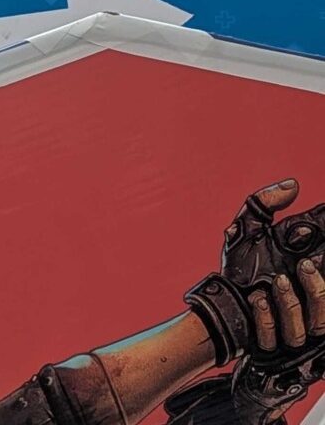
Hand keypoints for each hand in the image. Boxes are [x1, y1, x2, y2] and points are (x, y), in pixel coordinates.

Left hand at [227, 181, 324, 358]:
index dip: (324, 266)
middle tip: (305, 264)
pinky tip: (256, 300)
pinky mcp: (273, 344)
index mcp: (309, 279)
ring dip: (294, 303)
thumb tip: (293, 185)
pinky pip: (276, 338)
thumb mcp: (246, 230)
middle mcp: (306, 305)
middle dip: (320, 288)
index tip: (314, 255)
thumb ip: (263, 204)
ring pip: (311, 326)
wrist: (217, 304)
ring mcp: (293, 328)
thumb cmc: (238, 267)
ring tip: (277, 282)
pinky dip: (267, 319)